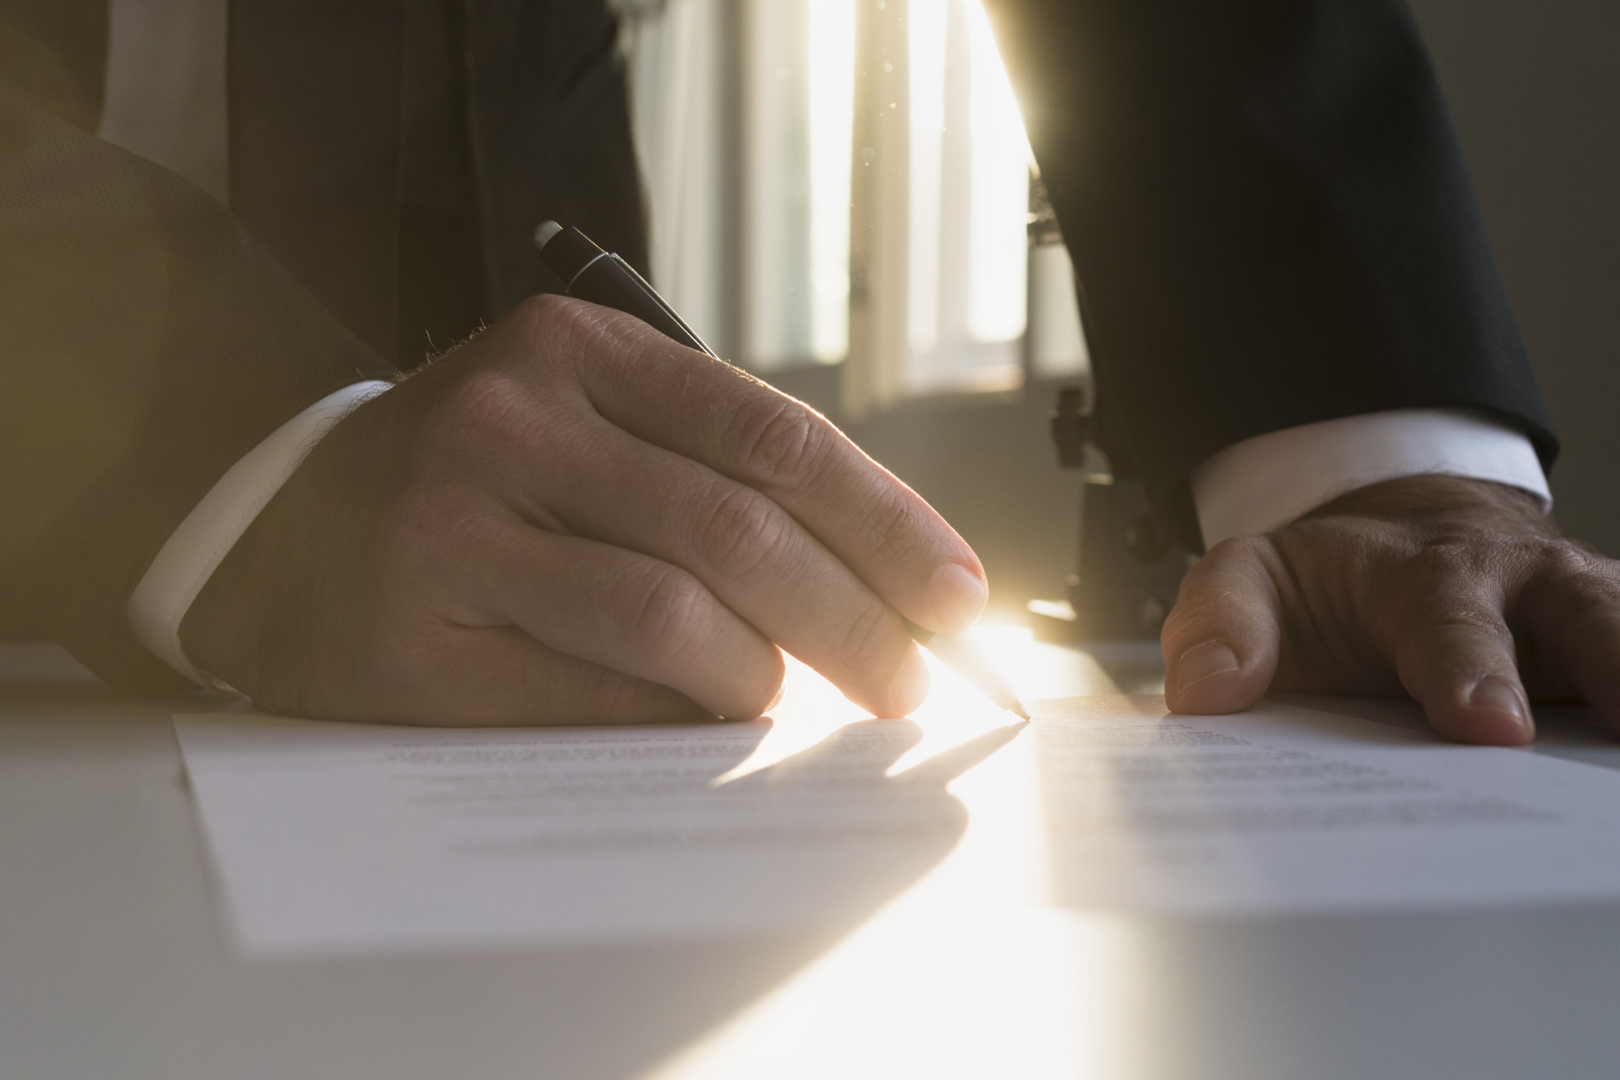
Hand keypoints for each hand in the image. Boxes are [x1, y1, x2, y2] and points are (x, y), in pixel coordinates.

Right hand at [180, 295, 987, 724]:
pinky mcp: (421, 643)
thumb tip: (879, 587)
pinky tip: (700, 724)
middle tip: (908, 681)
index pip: (773, 435)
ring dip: (764, 679)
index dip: (884, 523)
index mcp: (575, 351)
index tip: (954, 593)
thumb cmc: (475, 480)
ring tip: (791, 702)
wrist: (284, 528)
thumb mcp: (582, 422)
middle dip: (854, 620)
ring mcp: (455, 531)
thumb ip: (710, 475)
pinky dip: (673, 720)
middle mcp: (512, 423)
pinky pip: (595, 698)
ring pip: (674, 619)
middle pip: (740, 532)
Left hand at [1162, 474, 1619, 744]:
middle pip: (1584, 619)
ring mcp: (1582, 618)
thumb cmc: (1327, 585)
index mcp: (1420, 572)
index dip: (1469, 669)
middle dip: (1607, 669)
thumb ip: (1221, 626)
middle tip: (1580, 743)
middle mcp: (1521, 584)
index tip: (1488, 725)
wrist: (1401, 543)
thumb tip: (1205, 695)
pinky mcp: (1610, 655)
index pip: (1448, 616)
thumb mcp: (1251, 580)